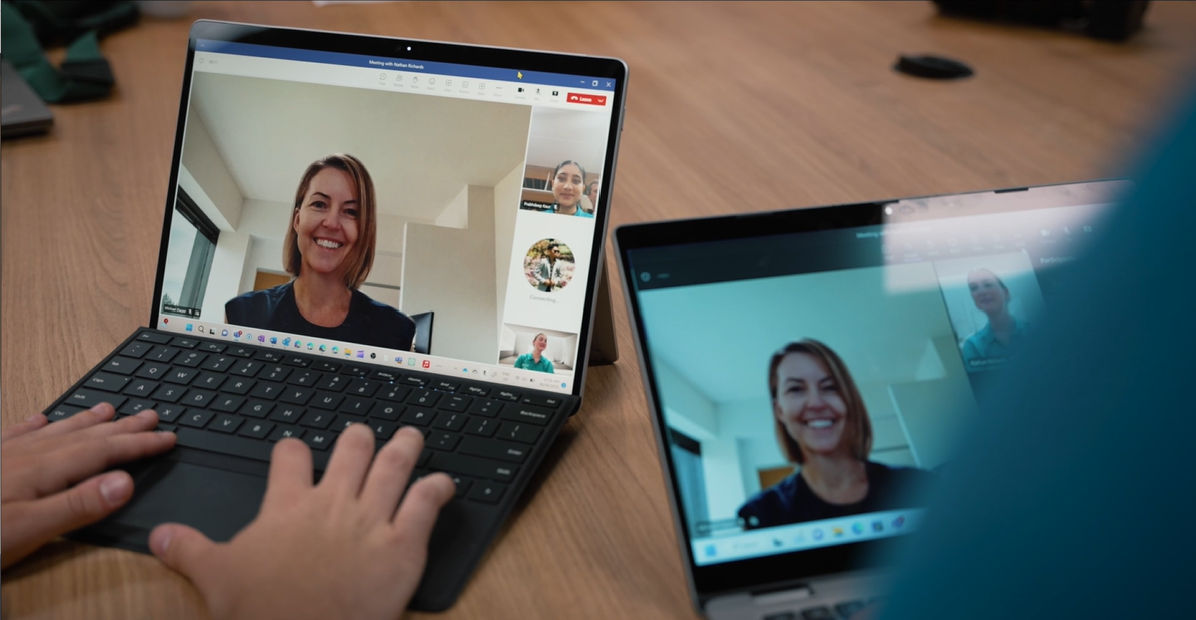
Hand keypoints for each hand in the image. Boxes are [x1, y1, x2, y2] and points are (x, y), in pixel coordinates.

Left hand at [1, 404, 175, 568]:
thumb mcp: (31, 530)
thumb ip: (79, 506)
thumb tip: (125, 483)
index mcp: (46, 471)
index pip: (104, 452)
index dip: (139, 445)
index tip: (168, 438)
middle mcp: (29, 456)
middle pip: (86, 437)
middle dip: (123, 428)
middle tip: (150, 416)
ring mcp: (6, 456)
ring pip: (57, 432)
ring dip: (87, 422)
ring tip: (108, 410)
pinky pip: (19, 435)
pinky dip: (36, 426)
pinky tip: (40, 420)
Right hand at [149, 425, 454, 619]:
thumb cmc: (262, 612)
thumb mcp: (216, 579)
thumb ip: (189, 551)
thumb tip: (158, 536)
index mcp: (288, 506)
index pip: (291, 456)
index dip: (294, 450)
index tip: (296, 451)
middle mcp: (333, 503)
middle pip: (353, 448)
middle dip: (360, 438)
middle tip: (365, 436)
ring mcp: (372, 520)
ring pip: (394, 465)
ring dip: (406, 447)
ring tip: (412, 437)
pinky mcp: (404, 544)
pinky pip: (427, 504)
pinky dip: (439, 488)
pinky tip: (445, 483)